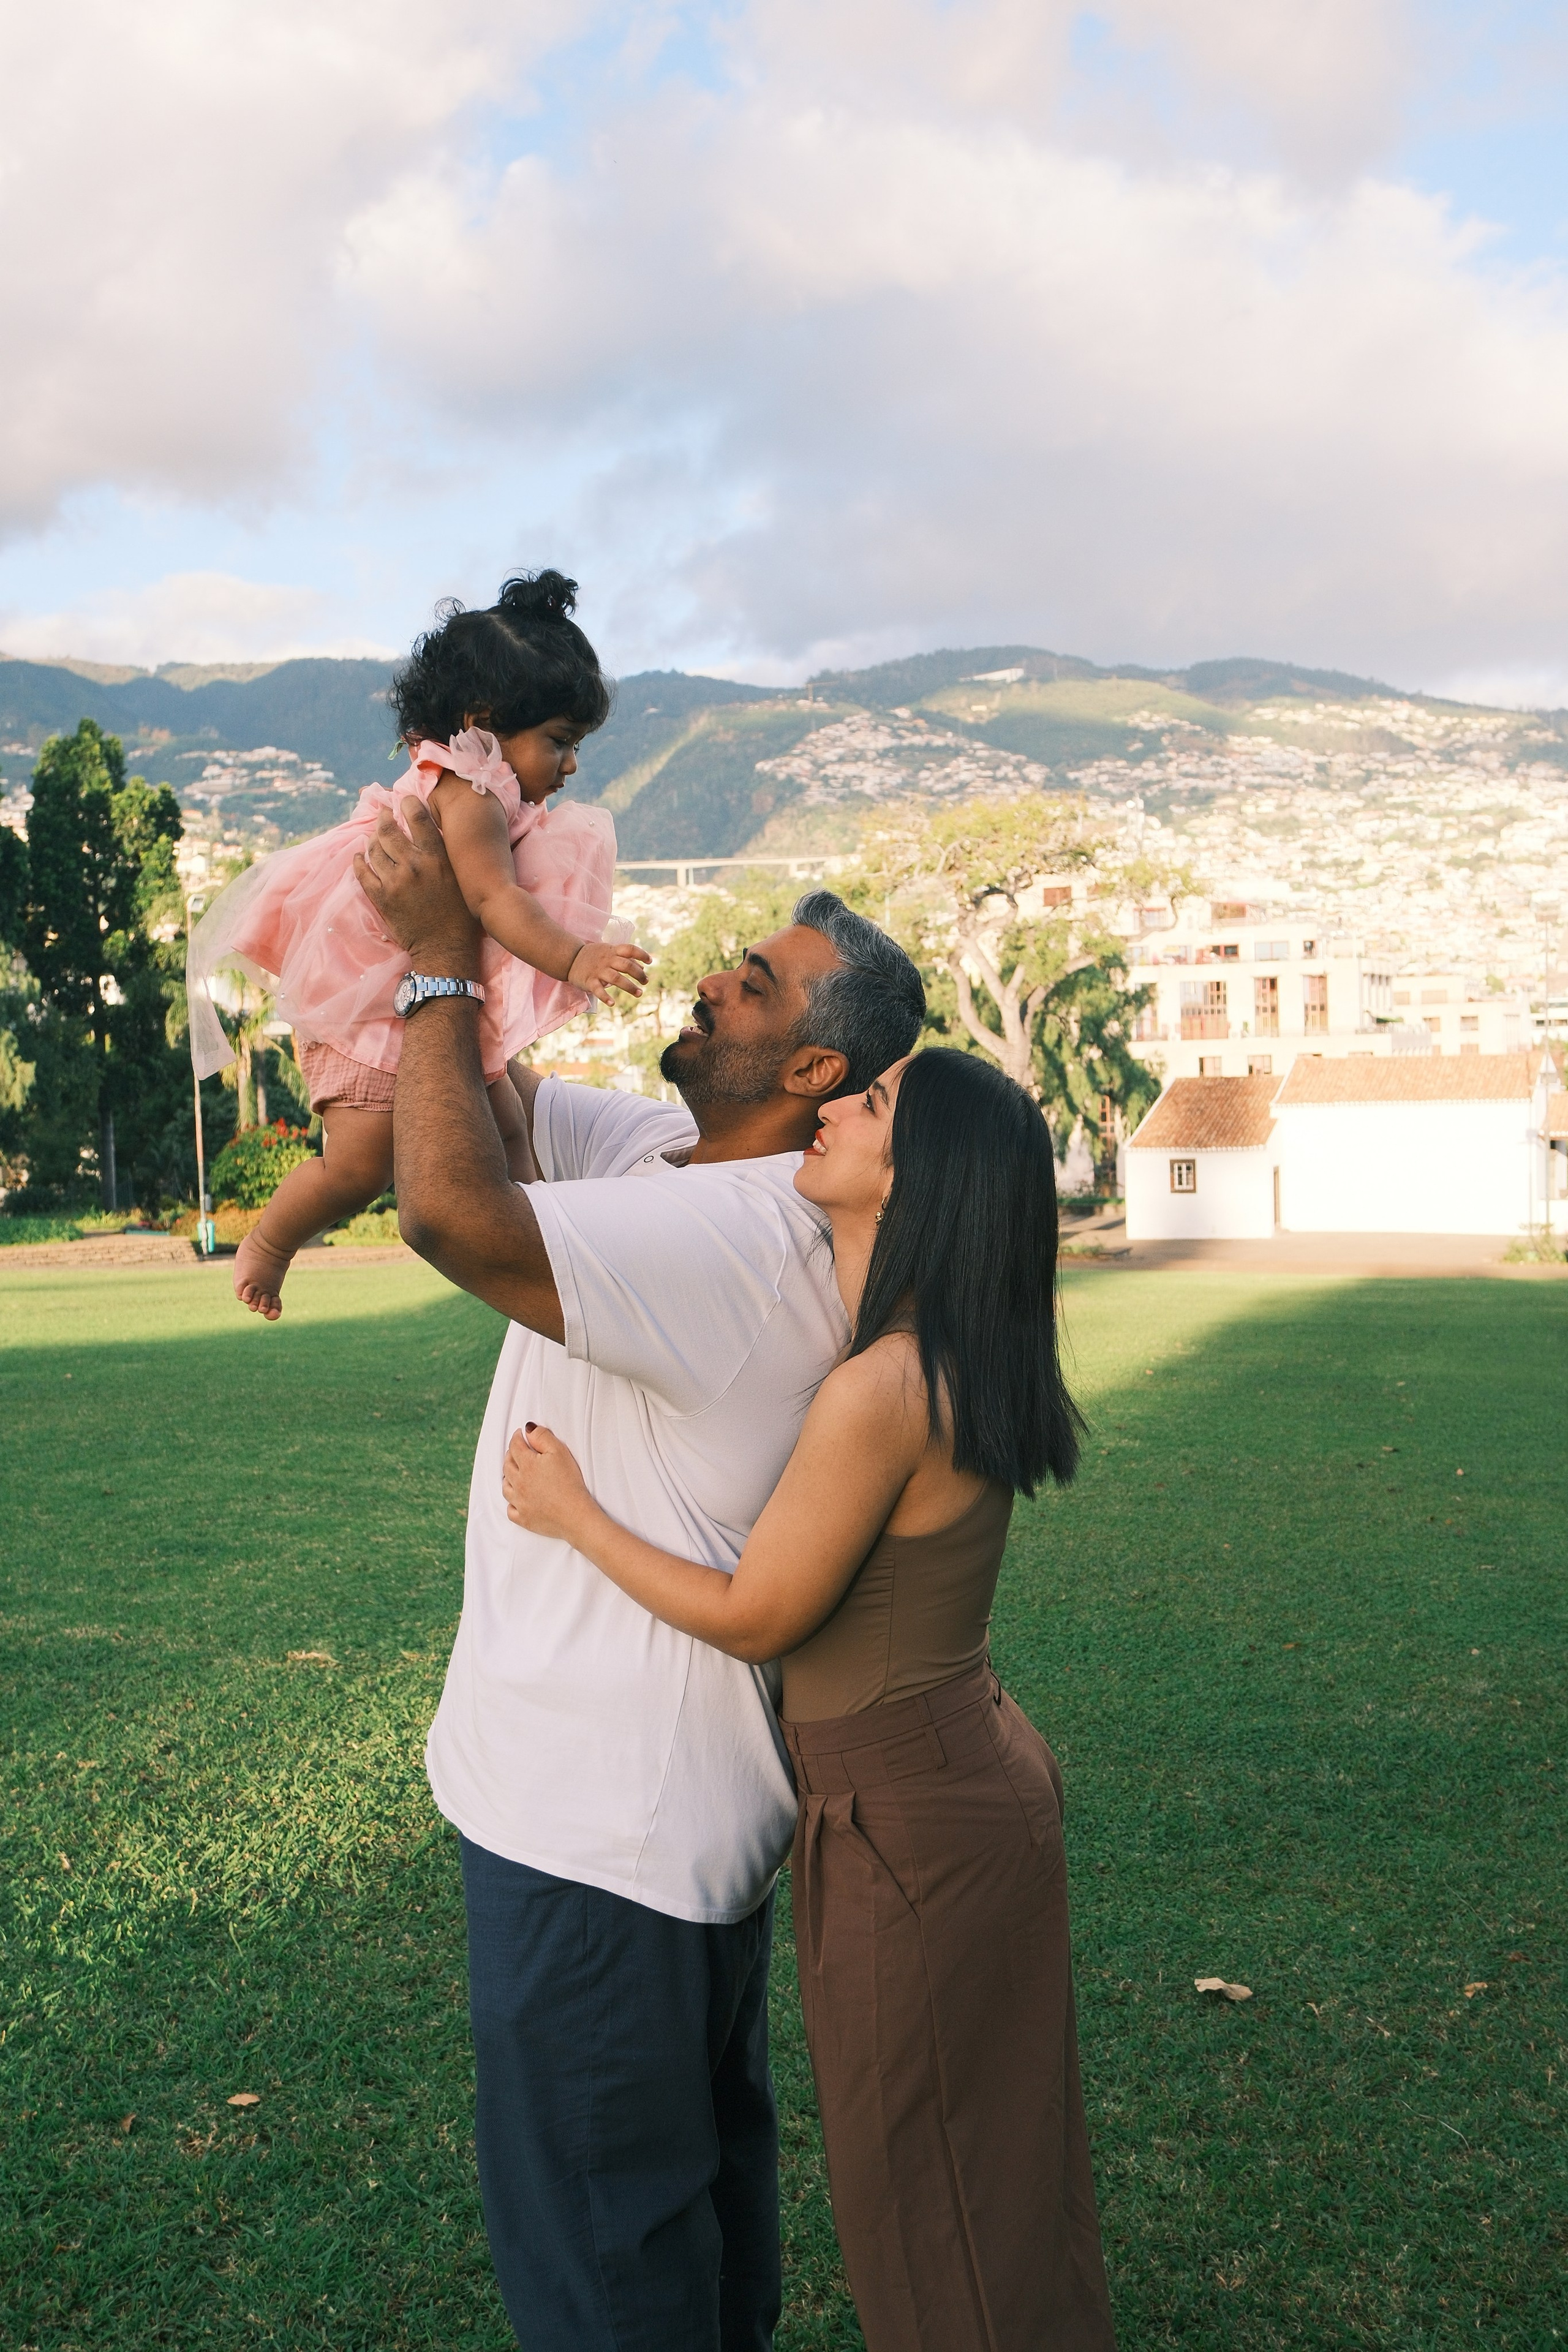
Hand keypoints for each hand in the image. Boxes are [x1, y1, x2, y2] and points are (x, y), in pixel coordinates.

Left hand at [353, 797, 481, 974]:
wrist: (445, 948)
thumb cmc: (460, 914)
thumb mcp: (461, 878)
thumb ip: (446, 854)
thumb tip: (433, 830)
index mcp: (437, 858)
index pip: (418, 818)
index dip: (408, 804)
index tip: (403, 800)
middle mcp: (414, 866)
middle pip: (389, 830)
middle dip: (384, 818)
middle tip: (383, 814)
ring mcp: (394, 882)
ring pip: (374, 849)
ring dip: (371, 839)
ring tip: (372, 835)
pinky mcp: (381, 898)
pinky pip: (362, 873)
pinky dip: (359, 862)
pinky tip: (359, 856)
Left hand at [502, 1422, 596, 1542]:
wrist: (575, 1515)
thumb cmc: (570, 1482)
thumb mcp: (560, 1452)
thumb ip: (542, 1437)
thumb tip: (528, 1429)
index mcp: (526, 1465)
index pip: (515, 1446)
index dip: (517, 1437)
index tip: (520, 1434)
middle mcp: (518, 1483)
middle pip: (507, 1465)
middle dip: (510, 1455)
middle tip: (516, 1451)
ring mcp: (519, 1503)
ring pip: (505, 1487)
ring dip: (508, 1477)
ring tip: (514, 1474)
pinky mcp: (523, 1519)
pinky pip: (510, 1510)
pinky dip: (511, 1503)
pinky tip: (517, 1500)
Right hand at [567, 938, 651, 1005]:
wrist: (570, 958)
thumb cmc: (594, 956)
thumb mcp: (610, 952)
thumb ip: (626, 959)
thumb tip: (643, 967)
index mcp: (612, 951)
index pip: (630, 949)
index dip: (641, 954)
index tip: (650, 961)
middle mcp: (607, 960)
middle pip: (626, 965)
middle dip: (639, 974)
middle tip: (645, 982)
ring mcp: (598, 970)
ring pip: (616, 978)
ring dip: (629, 986)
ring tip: (639, 993)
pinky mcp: (589, 981)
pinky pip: (598, 989)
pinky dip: (605, 997)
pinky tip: (612, 1003)